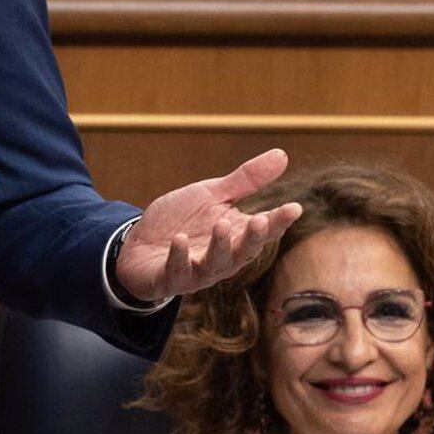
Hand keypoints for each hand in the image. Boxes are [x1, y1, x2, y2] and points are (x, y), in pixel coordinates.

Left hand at [115, 148, 302, 304]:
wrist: (138, 245)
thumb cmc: (181, 221)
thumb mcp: (212, 195)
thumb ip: (246, 180)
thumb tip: (283, 154)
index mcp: (236, 236)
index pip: (264, 230)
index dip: (279, 221)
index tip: (294, 208)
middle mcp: (222, 258)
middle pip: (244, 252)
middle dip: (253, 238)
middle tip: (260, 220)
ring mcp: (196, 272)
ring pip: (215, 265)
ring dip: (220, 246)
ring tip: (221, 224)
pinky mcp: (169, 279)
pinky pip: (177, 271)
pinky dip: (179, 256)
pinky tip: (181, 239)